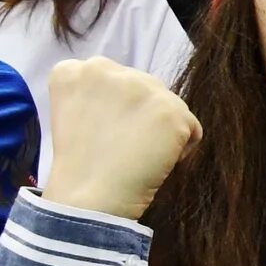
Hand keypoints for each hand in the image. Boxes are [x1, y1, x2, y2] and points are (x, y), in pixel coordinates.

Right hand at [39, 58, 197, 221]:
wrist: (89, 197)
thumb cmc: (80, 165)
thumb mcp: (74, 114)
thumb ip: (99, 95)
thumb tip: (135, 99)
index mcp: (73, 71)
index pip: (112, 78)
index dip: (115, 108)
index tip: (103, 132)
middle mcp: (104, 68)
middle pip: (144, 86)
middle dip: (141, 114)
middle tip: (124, 146)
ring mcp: (139, 86)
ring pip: (168, 104)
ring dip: (161, 129)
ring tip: (138, 154)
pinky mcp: (170, 109)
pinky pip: (191, 127)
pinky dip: (182, 147)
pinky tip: (157, 161)